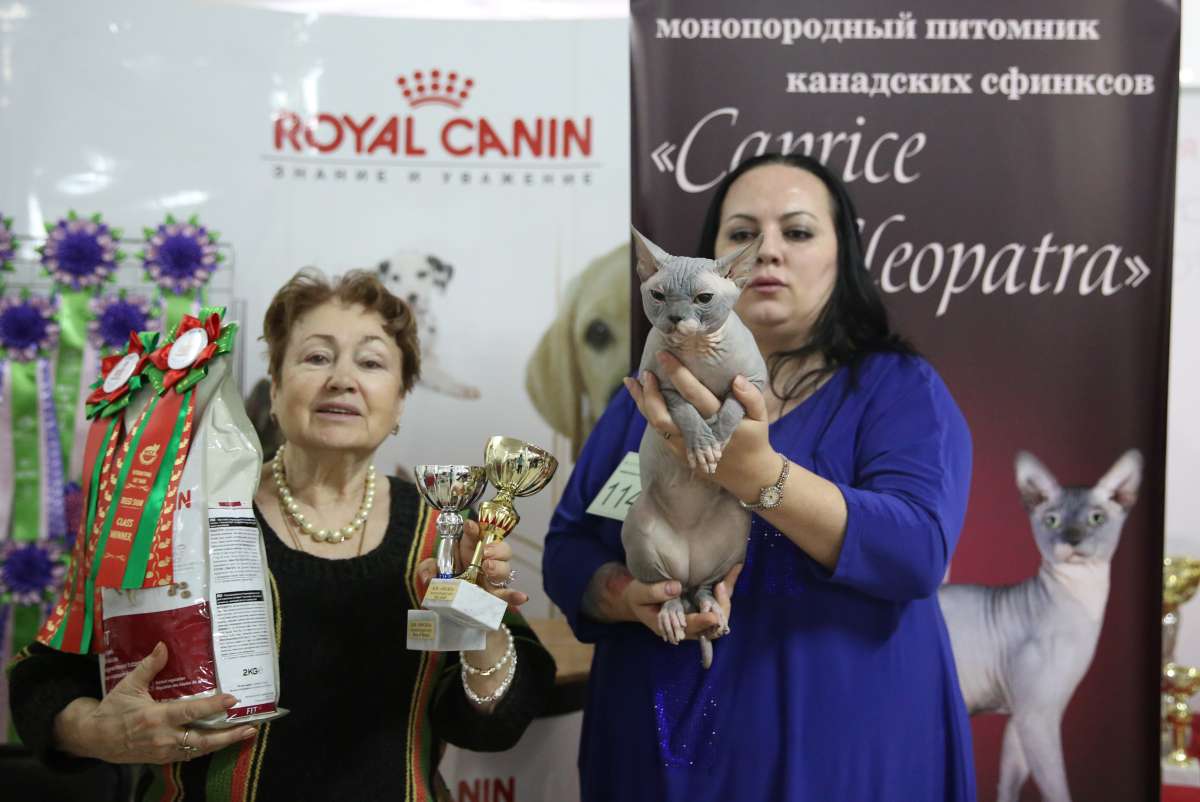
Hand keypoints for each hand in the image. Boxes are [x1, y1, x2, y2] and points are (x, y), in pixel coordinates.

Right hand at [54, 642, 255, 763]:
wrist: (92, 739)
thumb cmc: (112, 710)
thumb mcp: (128, 686)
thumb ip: (148, 667)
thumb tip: (163, 646)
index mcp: (155, 717)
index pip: (190, 711)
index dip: (213, 706)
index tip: (233, 700)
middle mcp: (163, 737)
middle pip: (202, 739)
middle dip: (228, 735)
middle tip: (250, 727)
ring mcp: (163, 751)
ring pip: (198, 750)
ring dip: (222, 743)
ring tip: (244, 734)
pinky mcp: (161, 758)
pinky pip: (188, 755)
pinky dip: (205, 749)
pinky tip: (220, 742)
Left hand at [414, 520, 528, 608]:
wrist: (448, 608)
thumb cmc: (444, 583)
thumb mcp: (432, 572)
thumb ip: (428, 569)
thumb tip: (428, 577)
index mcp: (469, 550)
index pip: (476, 535)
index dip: (474, 530)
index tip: (469, 526)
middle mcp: (485, 562)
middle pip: (499, 549)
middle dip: (495, 548)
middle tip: (484, 553)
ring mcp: (492, 580)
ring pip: (506, 569)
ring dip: (500, 568)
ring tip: (489, 569)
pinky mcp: (495, 598)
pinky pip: (509, 596)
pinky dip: (515, 596)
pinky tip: (521, 597)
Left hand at [623, 352, 772, 488]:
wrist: (748, 475)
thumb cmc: (754, 439)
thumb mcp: (760, 418)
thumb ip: (751, 397)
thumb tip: (737, 379)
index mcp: (718, 423)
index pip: (694, 396)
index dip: (677, 374)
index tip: (664, 355)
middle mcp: (698, 436)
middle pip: (664, 415)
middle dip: (650, 392)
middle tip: (644, 371)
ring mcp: (685, 446)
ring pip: (656, 424)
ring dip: (642, 402)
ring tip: (631, 381)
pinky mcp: (679, 452)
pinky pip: (659, 430)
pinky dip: (647, 412)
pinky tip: (641, 397)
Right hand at [623, 564, 742, 641]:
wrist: (639, 597)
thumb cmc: (637, 597)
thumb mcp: (638, 594)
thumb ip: (654, 592)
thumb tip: (676, 587)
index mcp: (671, 627)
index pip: (691, 628)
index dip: (702, 623)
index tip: (712, 616)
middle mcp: (688, 625)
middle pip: (712, 627)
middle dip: (721, 609)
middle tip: (722, 586)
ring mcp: (696, 614)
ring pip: (719, 614)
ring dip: (726, 597)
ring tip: (731, 574)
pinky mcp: (700, 603)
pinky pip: (717, 600)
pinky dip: (726, 587)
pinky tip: (734, 568)